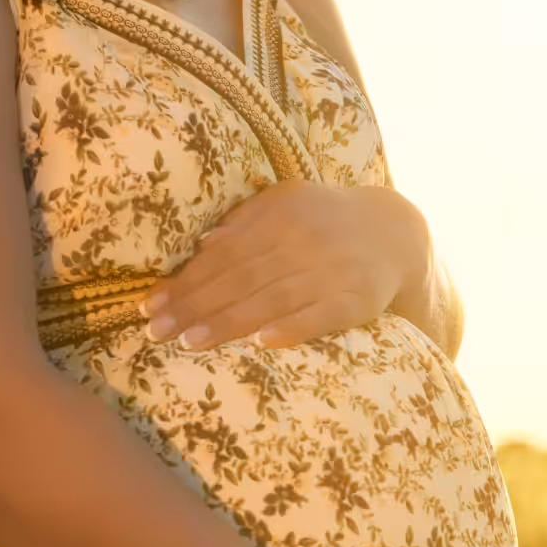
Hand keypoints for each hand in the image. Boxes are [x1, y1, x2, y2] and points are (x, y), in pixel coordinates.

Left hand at [138, 180, 425, 350]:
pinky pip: (319, 316)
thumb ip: (247, 221)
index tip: (150, 307)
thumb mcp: (289, 203)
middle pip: (239, 278)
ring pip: (271, 299)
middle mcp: (302, 241)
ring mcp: (330, 272)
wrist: (396, 232)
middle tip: (158, 333)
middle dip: (195, 306)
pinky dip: (291, 328)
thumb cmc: (328, 220)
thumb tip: (202, 245)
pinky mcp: (355, 300)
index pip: (222, 253)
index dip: (186, 281)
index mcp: (279, 215)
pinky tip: (263, 343)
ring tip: (191, 343)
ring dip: (229, 322)